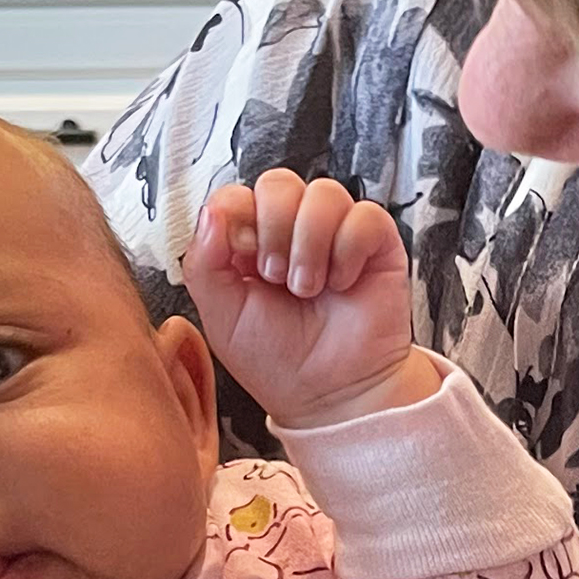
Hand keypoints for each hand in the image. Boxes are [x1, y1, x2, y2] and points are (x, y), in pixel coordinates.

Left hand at [187, 172, 435, 429]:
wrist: (329, 395)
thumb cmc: (279, 360)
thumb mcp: (221, 316)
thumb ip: (204, 262)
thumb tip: (213, 211)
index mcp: (250, 242)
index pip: (238, 195)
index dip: (239, 221)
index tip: (245, 263)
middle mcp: (292, 231)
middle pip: (278, 183)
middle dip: (274, 232)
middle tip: (278, 278)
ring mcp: (335, 233)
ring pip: (323, 193)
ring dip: (310, 245)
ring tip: (309, 287)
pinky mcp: (375, 243)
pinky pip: (364, 215)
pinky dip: (348, 251)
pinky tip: (342, 283)